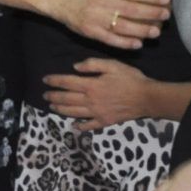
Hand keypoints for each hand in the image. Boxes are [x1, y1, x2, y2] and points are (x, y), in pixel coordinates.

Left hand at [43, 57, 158, 129]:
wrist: (146, 98)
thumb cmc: (130, 79)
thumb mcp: (112, 65)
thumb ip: (93, 64)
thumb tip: (75, 67)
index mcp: (91, 85)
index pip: (67, 82)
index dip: (54, 81)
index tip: (45, 80)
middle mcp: (90, 100)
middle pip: (67, 99)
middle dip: (54, 97)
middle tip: (45, 96)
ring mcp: (96, 113)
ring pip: (73, 113)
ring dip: (61, 110)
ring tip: (52, 108)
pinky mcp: (104, 121)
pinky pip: (89, 125)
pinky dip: (80, 126)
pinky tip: (74, 125)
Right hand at [55, 0, 170, 51]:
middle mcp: (101, 1)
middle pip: (130, 9)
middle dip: (151, 12)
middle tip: (166, 15)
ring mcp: (95, 18)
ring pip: (122, 26)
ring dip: (141, 30)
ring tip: (156, 32)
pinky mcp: (90, 31)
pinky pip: (110, 39)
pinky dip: (124, 43)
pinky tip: (138, 44)